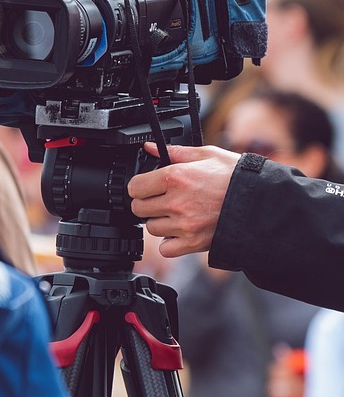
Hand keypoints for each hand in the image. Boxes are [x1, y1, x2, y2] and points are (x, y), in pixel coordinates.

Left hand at [127, 144, 239, 258]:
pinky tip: (181, 230)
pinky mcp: (192, 243)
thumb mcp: (207, 154)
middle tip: (162, 200)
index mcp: (175, 177)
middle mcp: (176, 202)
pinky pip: (165, 248)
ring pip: (151, 228)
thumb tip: (150, 148)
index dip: (139, 186)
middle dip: (147, 203)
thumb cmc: (237, 178)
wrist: (261, 203)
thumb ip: (175, 152)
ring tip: (176, 214)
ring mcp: (183, 225)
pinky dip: (170, 242)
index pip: (135, 187)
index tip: (146, 187)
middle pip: (139, 209)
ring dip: (159, 222)